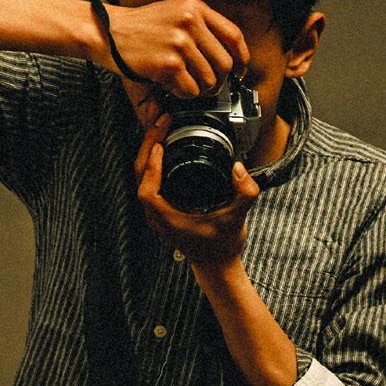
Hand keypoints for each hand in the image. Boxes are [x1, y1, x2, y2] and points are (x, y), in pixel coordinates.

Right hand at [98, 0, 249, 99]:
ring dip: (200, 89)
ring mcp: (179, 42)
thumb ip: (201, 27)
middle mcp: (190, 22)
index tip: (240, 70)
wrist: (107, 32)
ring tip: (185, 83)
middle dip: (219, 80)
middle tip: (208, 85)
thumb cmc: (140, 27)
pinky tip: (171, 85)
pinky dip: (183, 94)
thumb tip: (229, 58)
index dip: (242, 58)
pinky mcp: (168, 63)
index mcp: (195, 8)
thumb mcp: (174, 13)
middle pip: (225, 63)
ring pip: (209, 79)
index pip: (234, 35)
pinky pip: (190, 90)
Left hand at [136, 111, 259, 268]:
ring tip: (160, 124)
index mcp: (167, 219)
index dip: (150, 167)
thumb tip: (238, 168)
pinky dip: (154, 158)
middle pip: (140, 175)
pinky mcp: (161, 205)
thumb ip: (245, 194)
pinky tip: (163, 142)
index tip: (160, 145)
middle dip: (148, 145)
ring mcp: (157, 210)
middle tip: (161, 121)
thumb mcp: (238, 219)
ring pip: (143, 174)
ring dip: (149, 148)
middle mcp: (157, 214)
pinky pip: (150, 177)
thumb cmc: (222, 246)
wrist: (217, 264)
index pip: (147, 190)